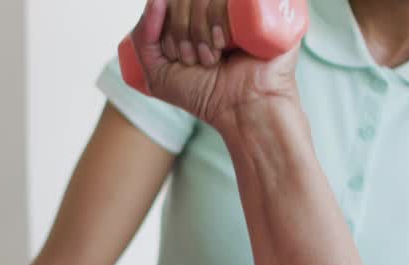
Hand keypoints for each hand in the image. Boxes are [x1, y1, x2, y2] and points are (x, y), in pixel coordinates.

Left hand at [127, 0, 296, 127]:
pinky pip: (230, 0)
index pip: (170, 2)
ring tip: (213, 58)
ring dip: (198, 33)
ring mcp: (241, 4)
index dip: (166, 27)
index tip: (177, 55)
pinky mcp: (264, 5)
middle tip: (196, 60)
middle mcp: (218, 6)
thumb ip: (143, 38)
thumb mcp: (159, 72)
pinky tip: (222, 42)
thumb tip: (156, 0)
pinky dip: (217, 20)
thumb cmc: (205, 94)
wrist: (243, 109)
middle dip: (180, 32)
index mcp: (196, 14)